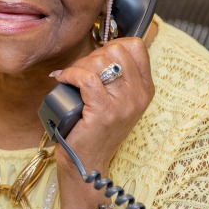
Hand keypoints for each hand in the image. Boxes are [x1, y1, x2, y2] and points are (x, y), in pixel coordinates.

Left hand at [49, 37, 153, 208]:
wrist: (87, 163)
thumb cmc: (94, 129)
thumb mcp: (115, 100)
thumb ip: (116, 76)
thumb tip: (100, 48)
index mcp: (145, 89)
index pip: (135, 46)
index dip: (111, 46)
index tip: (96, 59)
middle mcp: (139, 95)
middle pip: (116, 50)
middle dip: (92, 55)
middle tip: (79, 72)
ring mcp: (123, 103)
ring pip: (101, 61)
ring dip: (80, 65)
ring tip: (71, 78)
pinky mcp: (103, 111)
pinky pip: (86, 77)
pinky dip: (70, 74)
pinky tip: (63, 80)